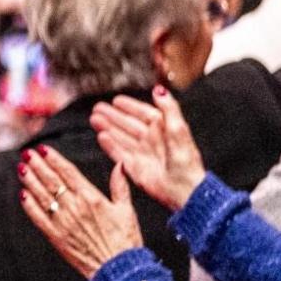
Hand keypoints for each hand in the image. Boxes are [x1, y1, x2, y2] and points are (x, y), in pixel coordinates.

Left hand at [18, 146, 143, 278]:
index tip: (43, 149)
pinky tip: (23, 194)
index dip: (53, 159)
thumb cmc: (126, 240)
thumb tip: (119, 164)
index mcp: (92, 197)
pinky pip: (39, 218)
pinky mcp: (56, 237)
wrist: (118, 269)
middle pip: (51, 181)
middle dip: (37, 165)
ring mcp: (63, 222)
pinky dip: (29, 205)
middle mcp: (75, 207)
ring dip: (30, 180)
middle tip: (26, 153)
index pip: (68, 172)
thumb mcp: (127, 209)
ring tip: (21, 168)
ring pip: (42, 196)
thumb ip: (120, 185)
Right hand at [91, 87, 205, 211]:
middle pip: (128, 124)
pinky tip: (101, 137)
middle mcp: (151, 141)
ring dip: (107, 127)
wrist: (184, 190)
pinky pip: (118, 154)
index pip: (143, 114)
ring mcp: (141, 154)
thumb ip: (169, 108)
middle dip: (112, 116)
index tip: (116, 100)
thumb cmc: (186, 162)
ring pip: (121, 137)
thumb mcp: (179, 130)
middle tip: (97, 107)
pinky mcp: (134, 168)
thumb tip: (159, 90)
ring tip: (94, 119)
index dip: (130, 106)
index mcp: (163, 130)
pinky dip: (109, 146)